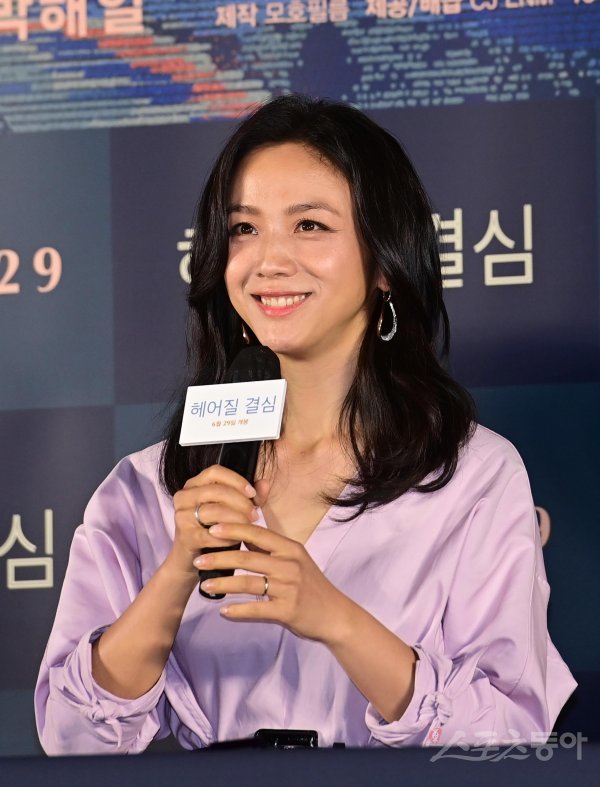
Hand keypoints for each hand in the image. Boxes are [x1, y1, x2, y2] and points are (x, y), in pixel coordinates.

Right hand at [167, 465, 268, 580]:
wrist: (191, 560)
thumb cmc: (213, 531)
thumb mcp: (232, 510)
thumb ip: (249, 496)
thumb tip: (265, 483)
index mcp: (194, 485)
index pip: (215, 471)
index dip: (236, 480)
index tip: (252, 493)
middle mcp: (184, 497)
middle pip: (216, 490)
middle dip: (240, 502)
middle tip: (254, 515)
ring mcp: (182, 517)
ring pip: (214, 511)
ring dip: (236, 519)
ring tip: (248, 527)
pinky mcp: (185, 537)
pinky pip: (212, 534)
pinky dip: (228, 537)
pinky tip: (237, 540)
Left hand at [194, 523, 352, 644]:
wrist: (335, 615)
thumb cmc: (311, 585)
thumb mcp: (296, 560)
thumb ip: (271, 549)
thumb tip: (242, 533)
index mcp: (291, 548)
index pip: (258, 534)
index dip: (233, 530)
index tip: (212, 529)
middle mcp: (290, 565)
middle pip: (248, 558)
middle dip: (220, 558)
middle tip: (198, 560)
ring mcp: (289, 588)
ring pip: (249, 583)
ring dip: (224, 584)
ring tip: (205, 585)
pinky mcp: (288, 611)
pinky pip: (257, 610)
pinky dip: (238, 611)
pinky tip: (223, 611)